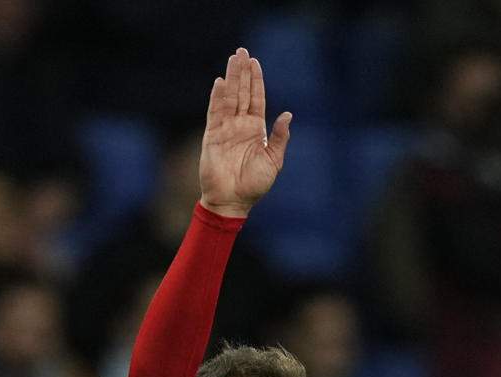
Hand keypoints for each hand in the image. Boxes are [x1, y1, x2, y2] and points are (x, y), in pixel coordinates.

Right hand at [198, 48, 292, 218]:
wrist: (233, 201)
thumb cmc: (254, 184)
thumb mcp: (274, 160)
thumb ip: (280, 137)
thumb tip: (288, 114)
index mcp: (255, 129)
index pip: (256, 99)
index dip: (256, 81)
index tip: (255, 62)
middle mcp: (240, 125)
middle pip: (242, 92)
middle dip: (242, 72)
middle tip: (242, 51)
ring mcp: (225, 128)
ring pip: (229, 97)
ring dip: (231, 78)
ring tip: (233, 58)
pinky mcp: (212, 135)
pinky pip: (215, 112)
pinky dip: (217, 97)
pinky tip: (220, 82)